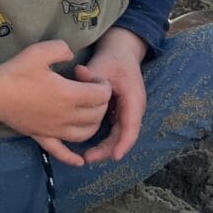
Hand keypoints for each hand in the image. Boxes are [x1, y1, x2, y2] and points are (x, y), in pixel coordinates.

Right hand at [0, 39, 112, 165]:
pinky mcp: (42, 137)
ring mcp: (55, 129)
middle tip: (87, 90)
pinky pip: (61, 152)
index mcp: (69, 94)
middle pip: (97, 115)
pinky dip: (72, 158)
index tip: (89, 76)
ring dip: (93, 124)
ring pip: (86, 134)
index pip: (101, 95)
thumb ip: (62, 49)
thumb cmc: (16, 72)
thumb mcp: (40, 51)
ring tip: (87, 113)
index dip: (102, 84)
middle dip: (100, 102)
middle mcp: (66, 116)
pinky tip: (80, 161)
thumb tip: (72, 56)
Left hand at [75, 30, 148, 163]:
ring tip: (88, 157)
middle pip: (124, 135)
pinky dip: (105, 140)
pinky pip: (114, 131)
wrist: (121, 54)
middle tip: (89, 158)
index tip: (115, 156)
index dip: (124, 142)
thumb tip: (79, 72)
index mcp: (133, 99)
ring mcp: (127, 112)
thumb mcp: (103, 64)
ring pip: (119, 135)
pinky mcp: (119, 113)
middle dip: (109, 149)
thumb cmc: (114, 60)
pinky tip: (89, 147)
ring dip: (106, 148)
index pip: (131, 125)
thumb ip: (92, 73)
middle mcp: (133, 109)